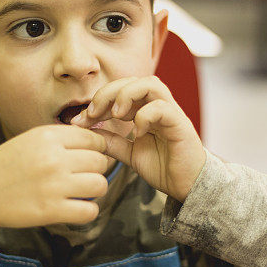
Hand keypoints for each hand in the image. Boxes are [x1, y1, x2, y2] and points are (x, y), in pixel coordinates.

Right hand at [0, 125, 108, 227]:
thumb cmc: (7, 165)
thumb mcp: (32, 139)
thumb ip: (63, 139)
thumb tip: (99, 143)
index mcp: (49, 136)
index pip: (94, 139)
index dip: (96, 150)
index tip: (87, 159)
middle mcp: (54, 158)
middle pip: (101, 162)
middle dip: (95, 170)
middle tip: (81, 177)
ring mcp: (54, 185)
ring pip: (100, 185)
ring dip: (93, 191)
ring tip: (79, 192)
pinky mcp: (51, 211)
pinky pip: (90, 211)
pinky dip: (86, 212)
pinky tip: (73, 208)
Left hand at [71, 76, 205, 201]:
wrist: (186, 186)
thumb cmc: (163, 167)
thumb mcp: (129, 153)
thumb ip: (111, 141)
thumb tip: (86, 131)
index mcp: (145, 110)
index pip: (120, 91)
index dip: (98, 101)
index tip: (80, 120)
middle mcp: (158, 106)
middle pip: (132, 80)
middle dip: (108, 93)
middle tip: (93, 113)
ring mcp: (170, 113)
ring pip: (150, 84)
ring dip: (127, 95)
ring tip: (116, 115)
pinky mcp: (180, 124)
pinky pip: (162, 107)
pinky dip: (145, 115)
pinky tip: (137, 132)